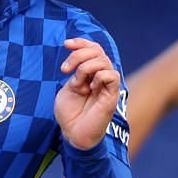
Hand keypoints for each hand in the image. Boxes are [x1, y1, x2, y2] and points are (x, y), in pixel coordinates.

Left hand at [54, 37, 120, 151]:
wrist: (73, 134)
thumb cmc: (70, 114)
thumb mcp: (68, 88)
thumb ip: (76, 73)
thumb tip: (83, 62)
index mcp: (90, 73)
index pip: (92, 49)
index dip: (81, 42)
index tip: (66, 44)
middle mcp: (100, 77)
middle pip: (97, 51)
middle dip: (79, 54)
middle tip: (65, 69)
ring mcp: (107, 85)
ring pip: (104, 61)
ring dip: (86, 66)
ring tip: (77, 82)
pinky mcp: (112, 95)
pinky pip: (111, 75)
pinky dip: (99, 76)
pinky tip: (91, 88)